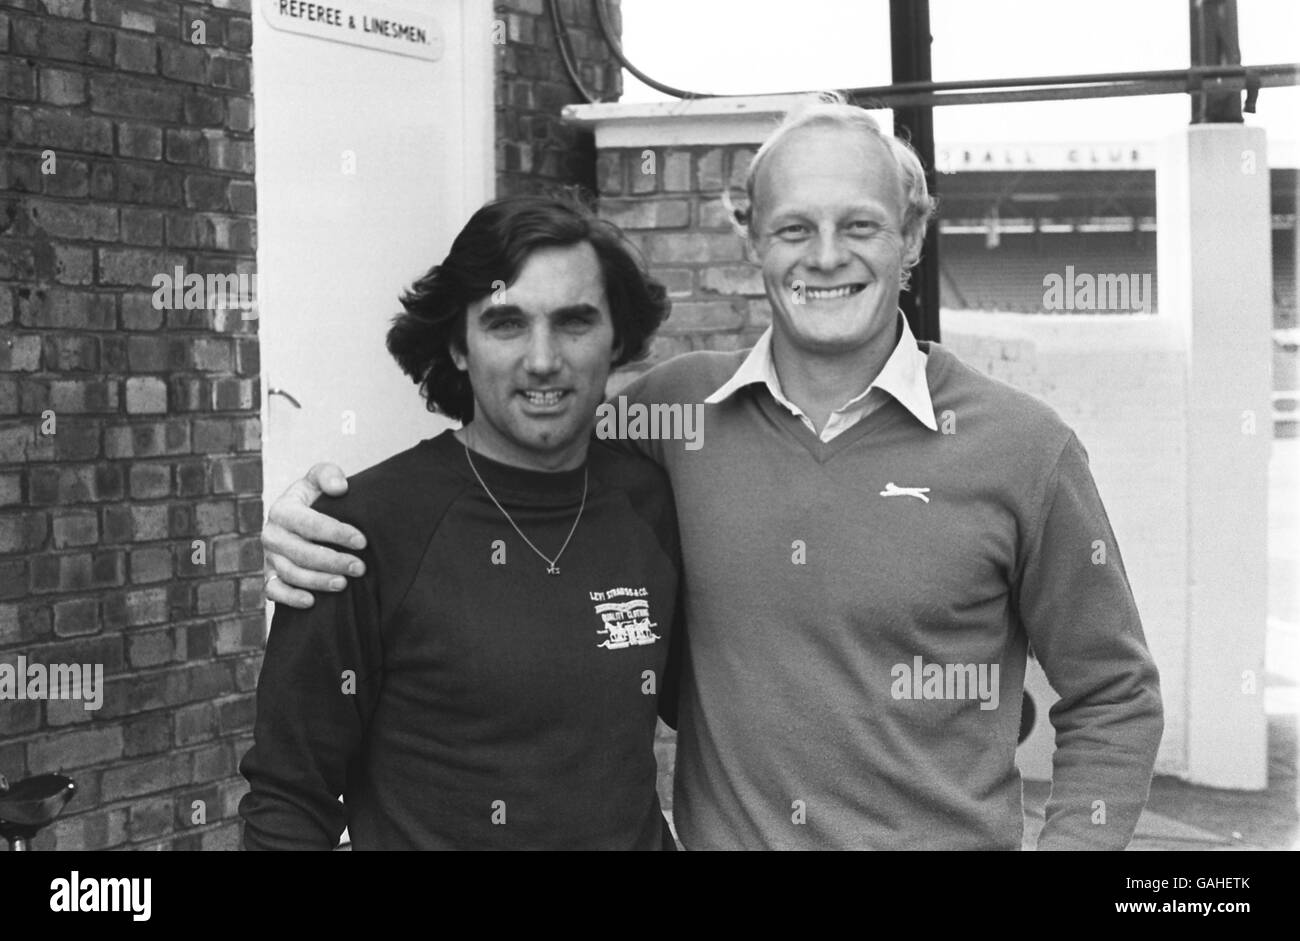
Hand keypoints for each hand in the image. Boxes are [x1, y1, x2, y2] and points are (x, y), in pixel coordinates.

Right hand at [262, 463, 365, 608]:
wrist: (301, 519)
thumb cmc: (316, 498)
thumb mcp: (320, 478)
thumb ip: (328, 474)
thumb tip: (339, 488)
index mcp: (282, 509)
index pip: (309, 523)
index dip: (336, 533)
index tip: (362, 541)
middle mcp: (271, 534)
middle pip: (301, 552)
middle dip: (333, 561)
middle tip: (360, 568)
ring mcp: (269, 557)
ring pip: (291, 573)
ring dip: (318, 581)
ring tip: (344, 584)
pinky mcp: (270, 575)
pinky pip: (273, 591)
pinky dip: (290, 598)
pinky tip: (311, 602)